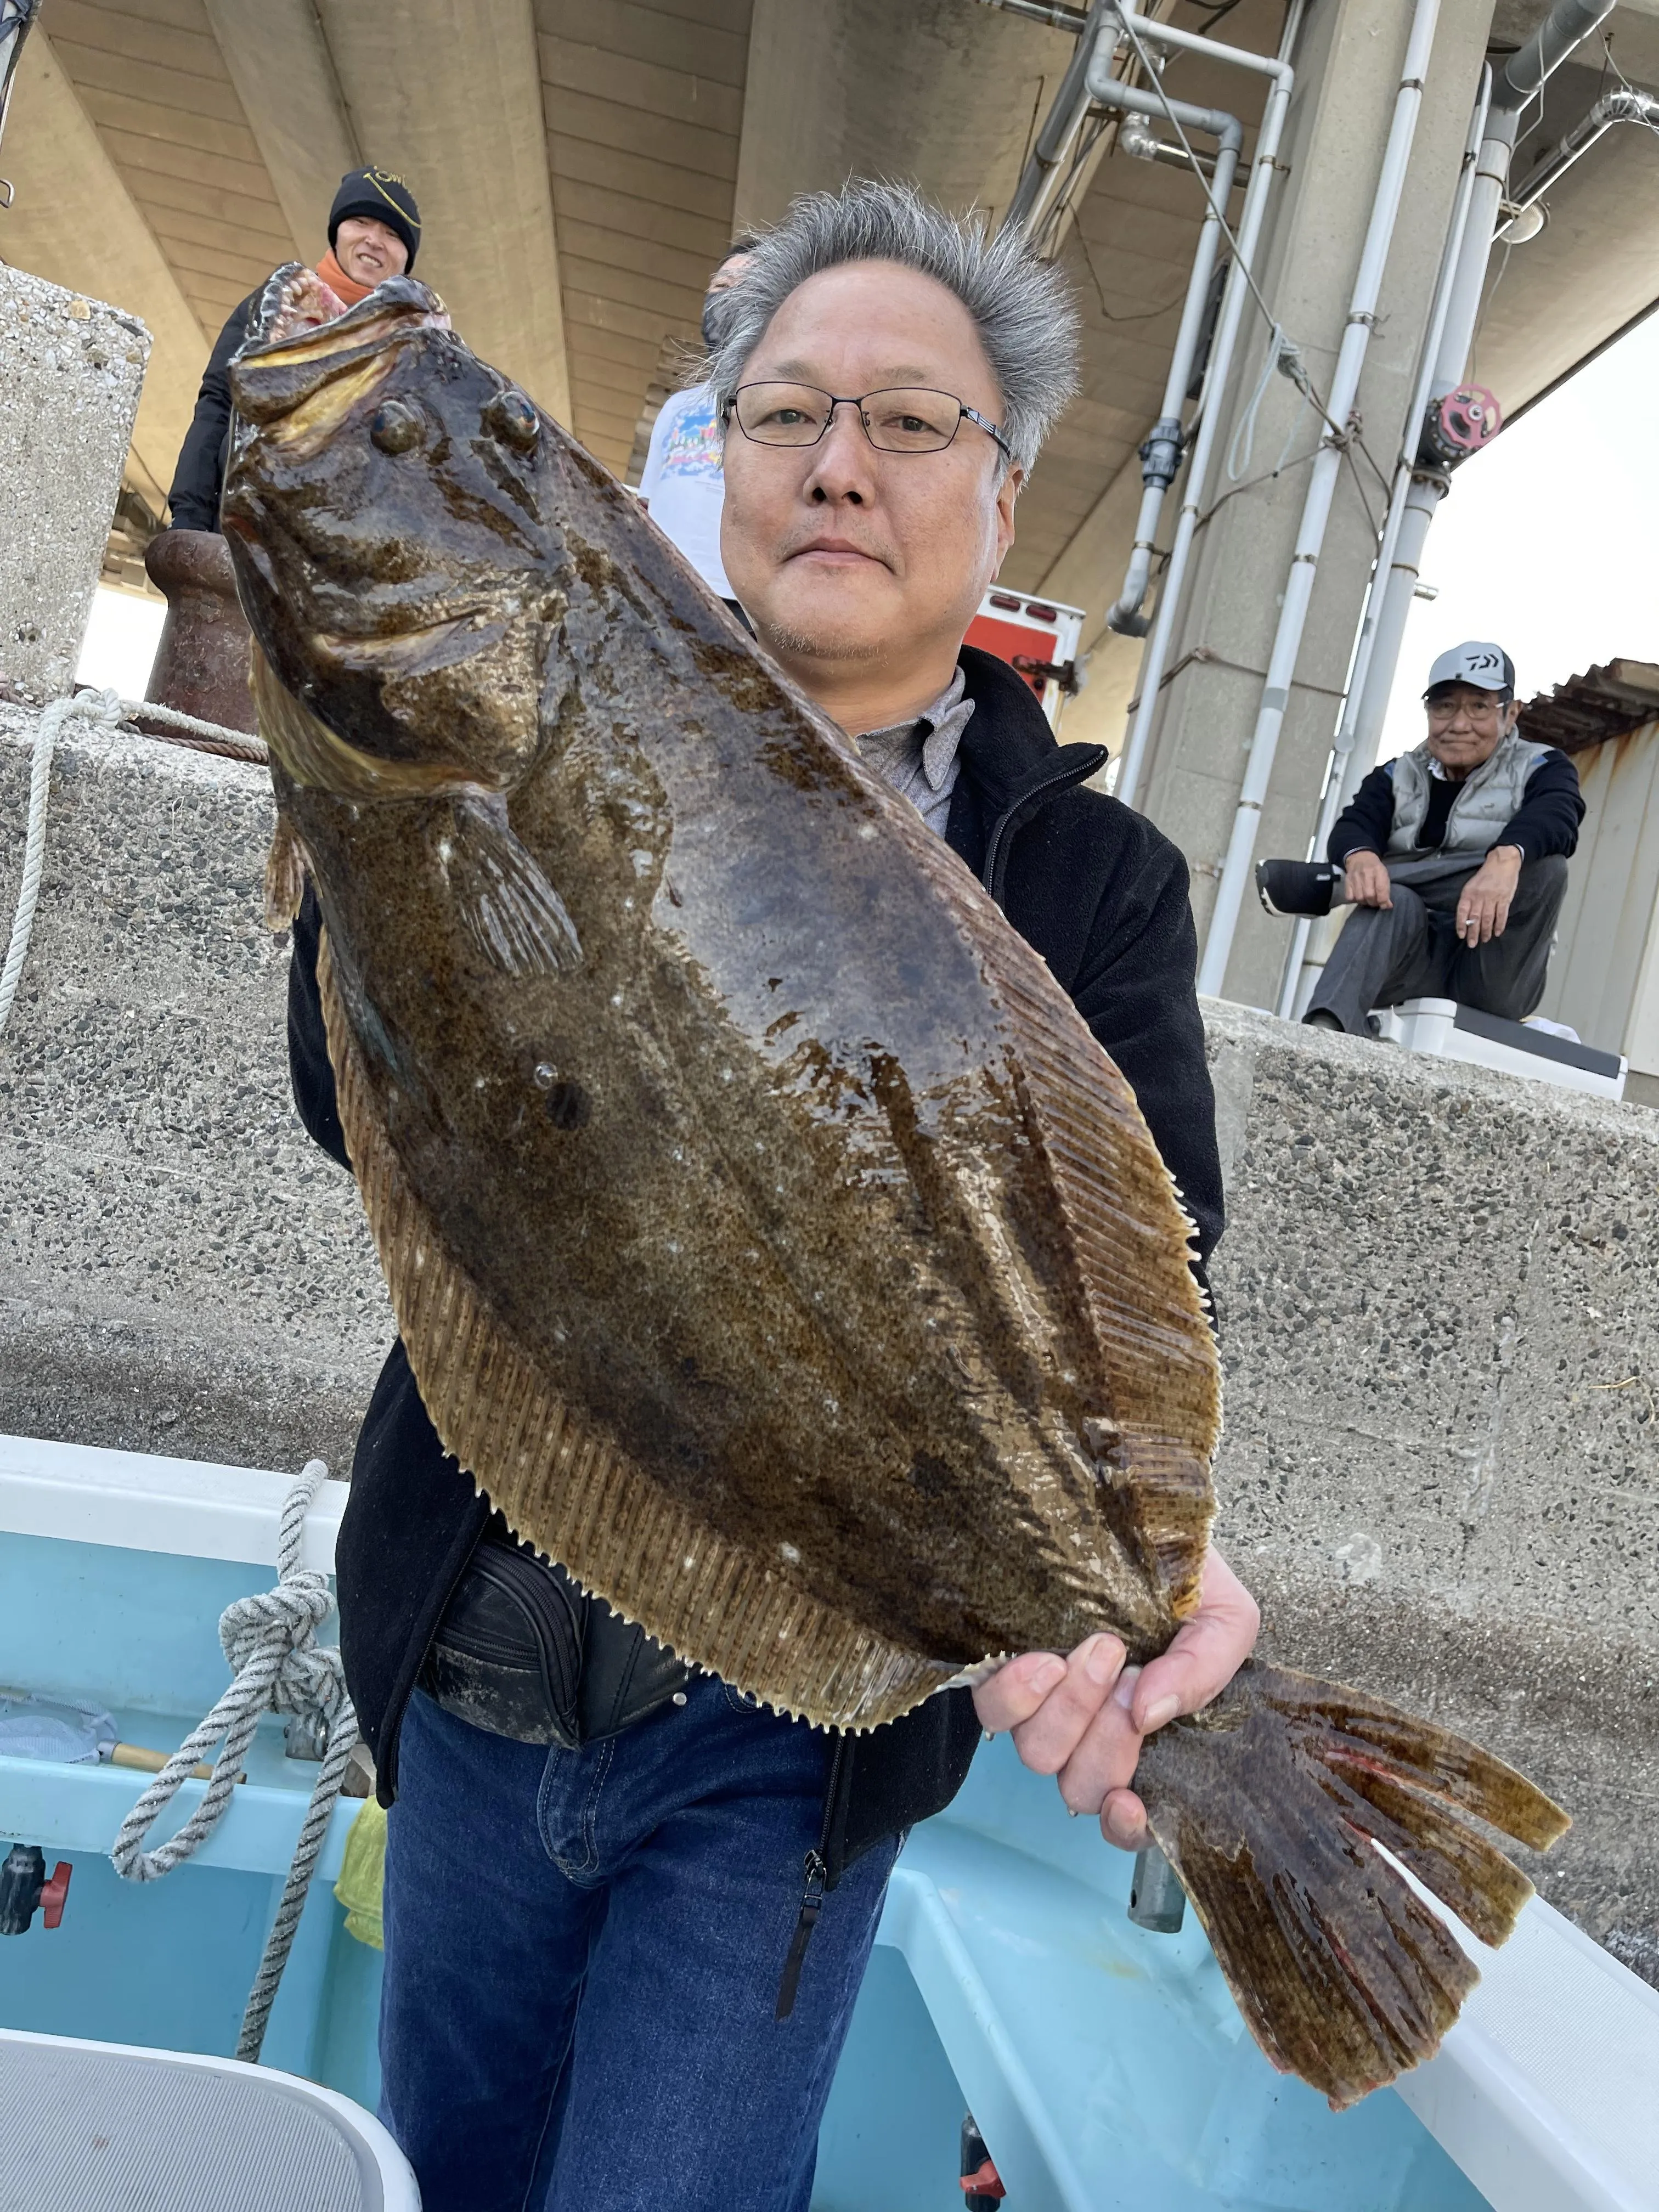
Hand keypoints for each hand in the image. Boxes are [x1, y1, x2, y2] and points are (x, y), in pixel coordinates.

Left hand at [972, 1548, 1260, 1849]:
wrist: (1135, 1511)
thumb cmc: (1181, 1570)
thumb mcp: (1224, 1614)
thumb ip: (1206, 1667)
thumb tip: (1151, 1712)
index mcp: (1143, 1732)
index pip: (1124, 1817)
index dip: (1124, 1825)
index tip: (1128, 1801)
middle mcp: (1087, 1730)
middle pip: (1081, 1785)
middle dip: (1106, 1737)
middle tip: (1126, 1666)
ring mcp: (1041, 1703)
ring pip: (1038, 1753)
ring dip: (1069, 1709)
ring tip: (1097, 1648)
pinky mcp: (999, 1668)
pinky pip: (992, 1710)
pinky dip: (1017, 1694)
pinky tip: (1043, 1661)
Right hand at [1342, 850, 1391, 908]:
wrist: (1360, 857)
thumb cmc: (1375, 868)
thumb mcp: (1384, 874)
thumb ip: (1386, 890)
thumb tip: (1387, 906)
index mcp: (1378, 870)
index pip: (1381, 889)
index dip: (1383, 901)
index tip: (1386, 906)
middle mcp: (1366, 873)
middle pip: (1369, 895)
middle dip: (1374, 903)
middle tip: (1376, 902)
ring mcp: (1355, 877)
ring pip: (1359, 898)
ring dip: (1365, 902)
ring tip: (1368, 900)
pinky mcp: (1347, 881)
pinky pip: (1350, 897)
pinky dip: (1355, 900)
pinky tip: (1359, 897)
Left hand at [1455, 845, 1521, 944]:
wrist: (1502, 862)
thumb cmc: (1486, 875)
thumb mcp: (1471, 885)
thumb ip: (1468, 900)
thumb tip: (1466, 918)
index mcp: (1469, 893)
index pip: (1462, 912)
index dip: (1461, 925)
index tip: (1461, 935)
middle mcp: (1479, 896)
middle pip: (1475, 918)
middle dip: (1473, 933)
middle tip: (1472, 944)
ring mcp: (1492, 898)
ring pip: (1488, 918)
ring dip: (1486, 931)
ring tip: (1484, 940)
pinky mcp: (1504, 899)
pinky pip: (1501, 915)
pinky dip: (1499, 925)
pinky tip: (1497, 932)